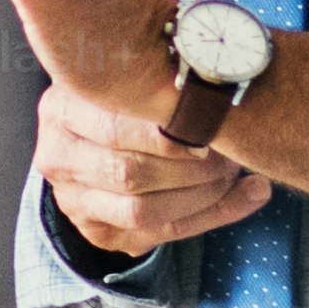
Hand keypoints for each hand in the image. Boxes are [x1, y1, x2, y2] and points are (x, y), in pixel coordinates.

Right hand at [35, 81, 272, 262]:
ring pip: (144, 211)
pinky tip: (249, 194)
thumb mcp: (124, 75)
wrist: (89, 137)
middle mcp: (58, 159)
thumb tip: (218, 76)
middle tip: (230, 151)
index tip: (212, 122)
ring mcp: (74, 202)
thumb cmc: (122, 95)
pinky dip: (216, 214)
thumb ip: (155, 76)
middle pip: (129, 173)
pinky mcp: (99, 232)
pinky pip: (165, 232)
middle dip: (191, 166)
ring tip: (237, 171)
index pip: (115, 128)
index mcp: (61, 110)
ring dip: (204, 194)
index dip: (169, 132)